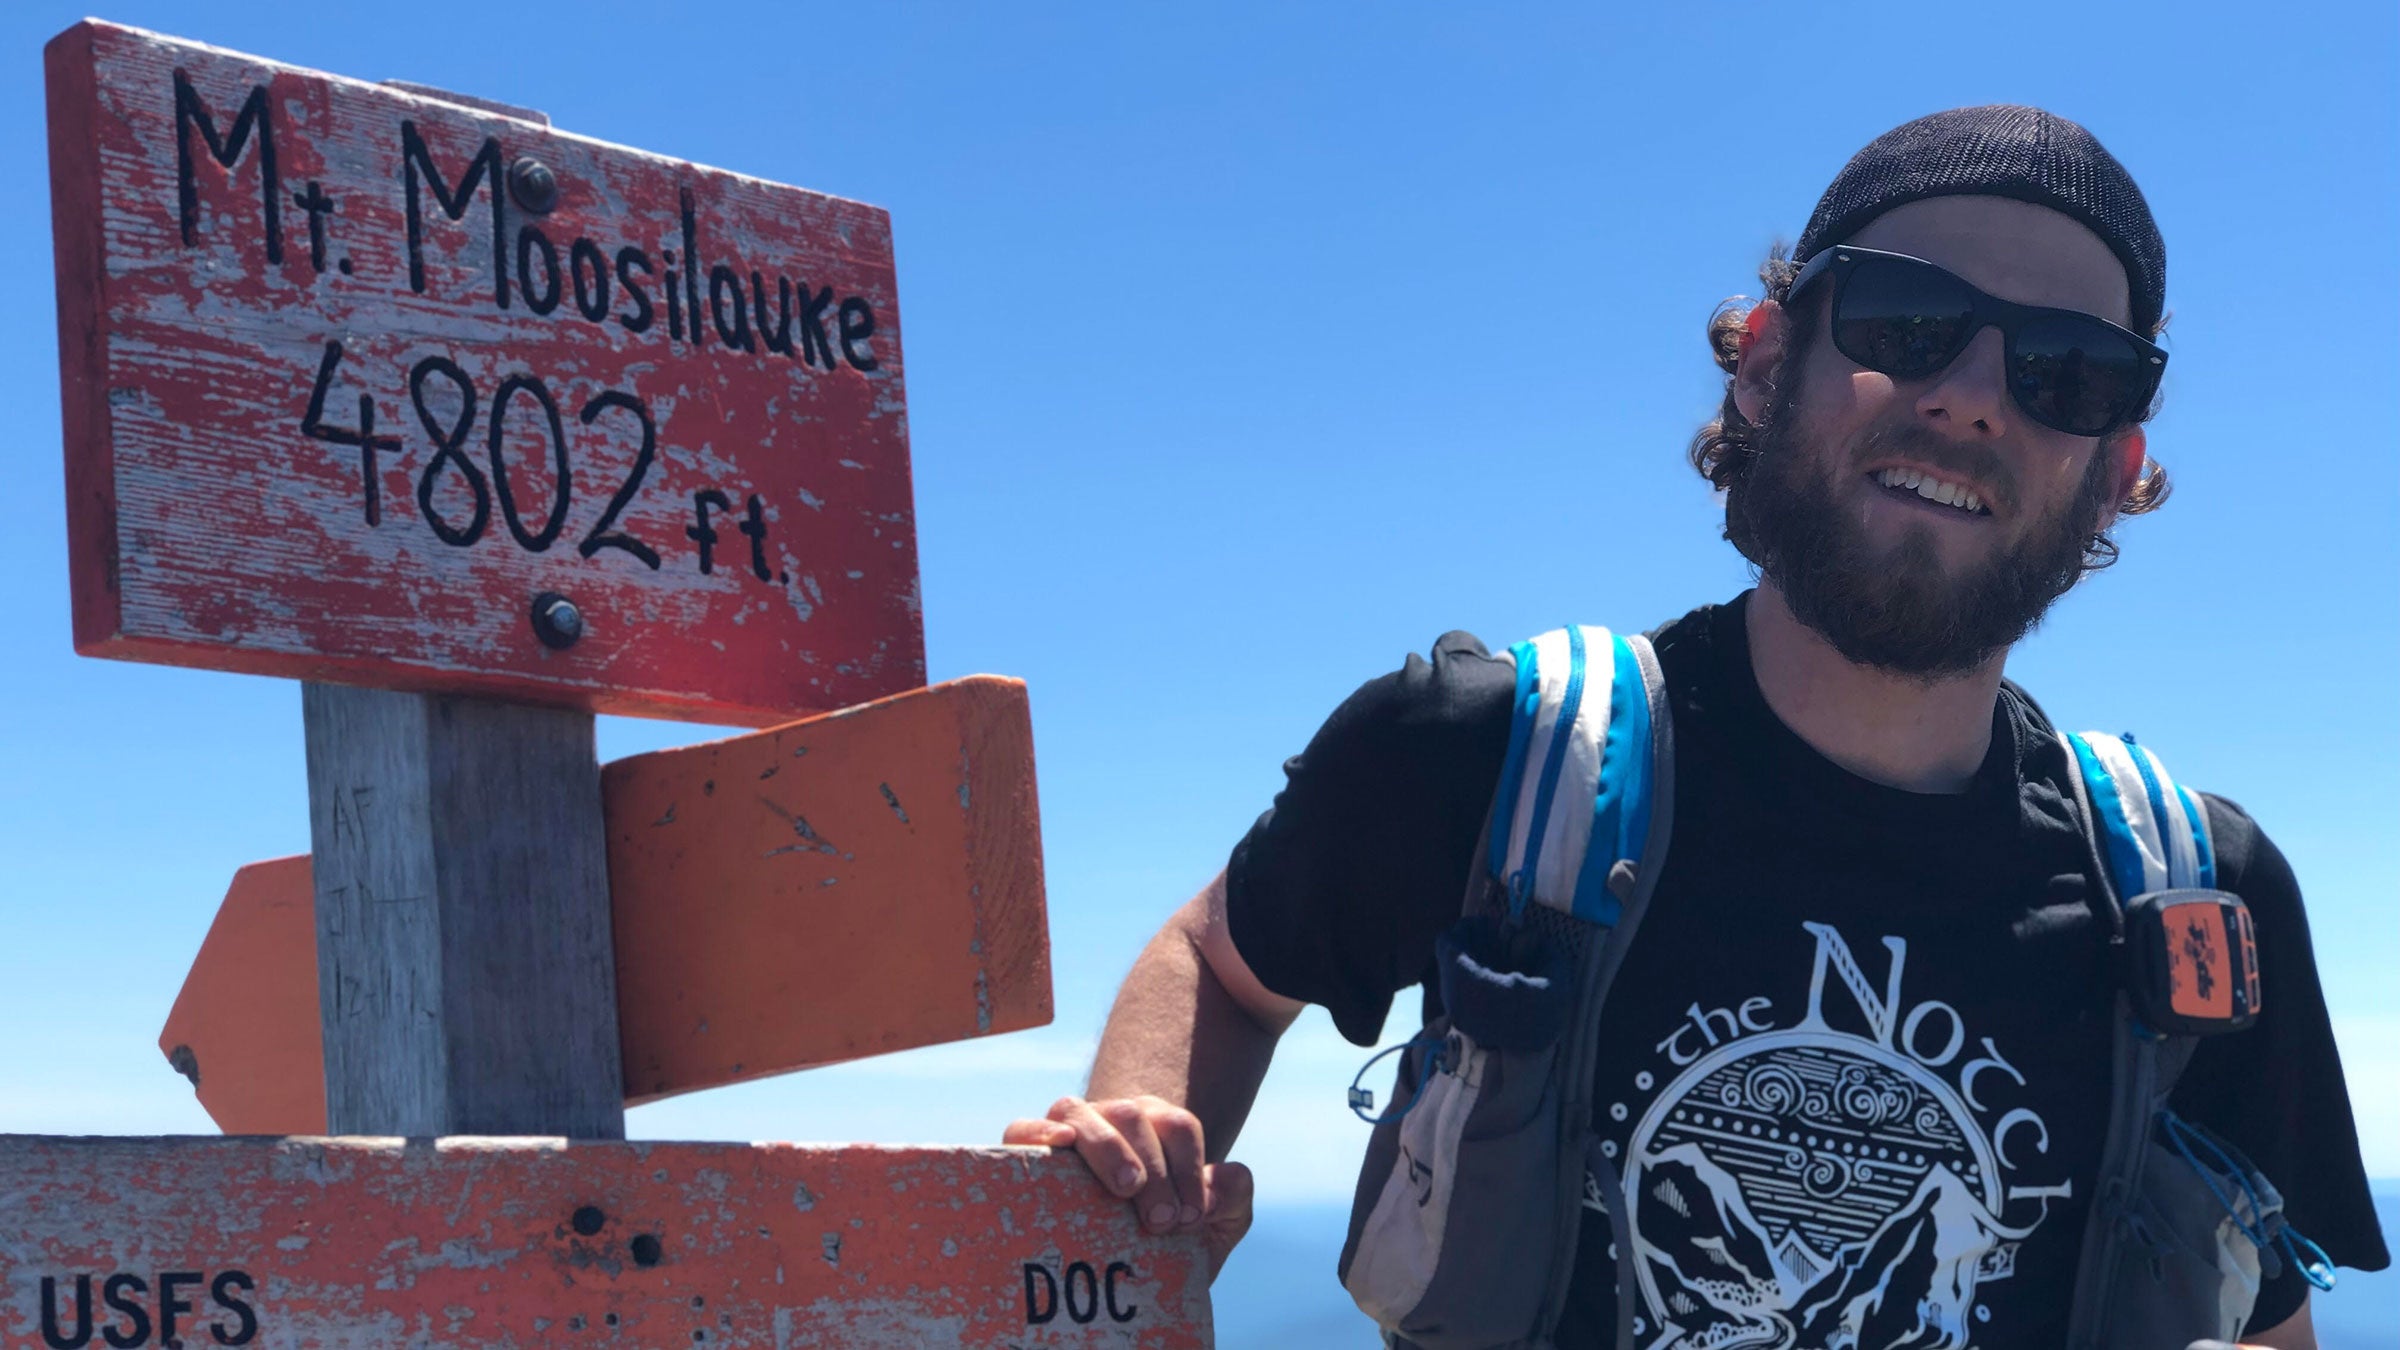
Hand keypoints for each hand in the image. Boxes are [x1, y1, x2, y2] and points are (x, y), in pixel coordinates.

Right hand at [1004, 1095, 1255, 1278]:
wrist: (1117, 1275)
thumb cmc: (1169, 1244)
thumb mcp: (1216, 1225)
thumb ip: (1234, 1198)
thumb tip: (1217, 1181)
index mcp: (1158, 1127)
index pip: (1178, 1126)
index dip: (1189, 1169)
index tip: (1191, 1218)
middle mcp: (1114, 1120)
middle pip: (1134, 1115)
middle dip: (1156, 1170)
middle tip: (1162, 1222)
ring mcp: (1069, 1131)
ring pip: (1081, 1112)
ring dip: (1108, 1148)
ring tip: (1128, 1188)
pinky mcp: (1028, 1153)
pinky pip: (1023, 1128)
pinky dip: (1039, 1131)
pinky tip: (1060, 1144)